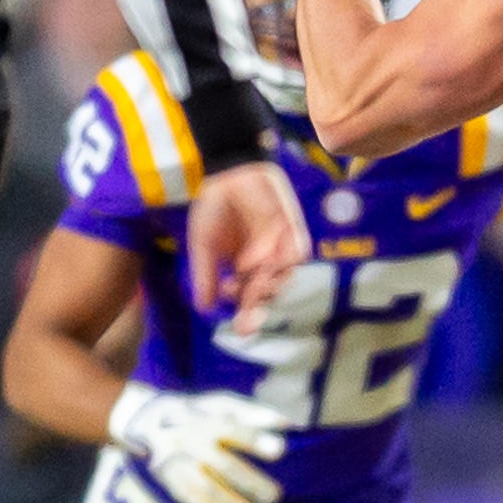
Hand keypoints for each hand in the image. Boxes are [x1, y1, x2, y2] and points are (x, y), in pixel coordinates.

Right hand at [109, 384, 286, 502]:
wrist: (149, 421)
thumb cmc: (200, 413)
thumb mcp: (223, 403)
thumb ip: (254, 413)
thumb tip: (288, 424)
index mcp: (205, 418)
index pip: (232, 429)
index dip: (255, 440)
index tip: (281, 451)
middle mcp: (189, 441)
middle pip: (222, 465)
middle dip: (250, 483)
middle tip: (274, 496)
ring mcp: (177, 463)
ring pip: (205, 489)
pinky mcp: (170, 480)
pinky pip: (192, 501)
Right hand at [186, 160, 307, 330]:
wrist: (228, 173)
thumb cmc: (214, 209)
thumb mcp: (203, 245)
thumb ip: (206, 275)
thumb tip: (204, 309)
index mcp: (243, 271)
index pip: (248, 299)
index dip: (246, 315)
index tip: (239, 330)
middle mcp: (265, 264)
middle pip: (268, 293)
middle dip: (259, 308)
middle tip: (248, 320)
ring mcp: (280, 248)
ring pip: (284, 277)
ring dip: (271, 285)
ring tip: (252, 285)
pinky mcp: (294, 230)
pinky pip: (298, 251)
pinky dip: (289, 261)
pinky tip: (272, 263)